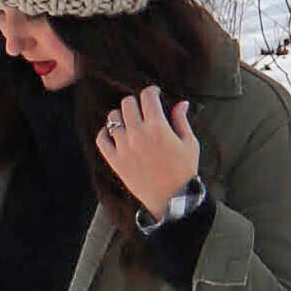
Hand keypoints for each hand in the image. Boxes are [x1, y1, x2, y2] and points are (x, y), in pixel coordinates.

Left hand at [97, 85, 201, 219]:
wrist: (171, 199)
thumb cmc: (183, 171)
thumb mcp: (189, 143)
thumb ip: (182, 120)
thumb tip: (181, 103)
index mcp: (158, 127)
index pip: (147, 96)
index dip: (152, 91)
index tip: (154, 94)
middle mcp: (138, 134)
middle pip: (127, 103)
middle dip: (136, 102)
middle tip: (141, 109)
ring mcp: (123, 147)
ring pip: (112, 118)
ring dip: (121, 116)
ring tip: (128, 122)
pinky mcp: (114, 160)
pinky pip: (101, 138)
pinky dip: (105, 133)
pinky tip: (114, 134)